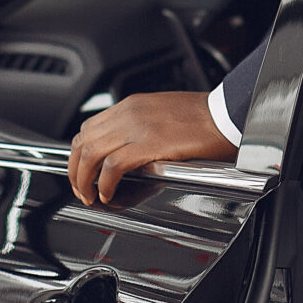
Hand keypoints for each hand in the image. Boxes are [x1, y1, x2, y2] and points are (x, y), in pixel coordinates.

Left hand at [67, 91, 234, 204]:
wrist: (227, 113)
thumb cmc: (204, 117)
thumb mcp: (163, 115)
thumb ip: (141, 128)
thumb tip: (129, 150)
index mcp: (131, 106)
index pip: (88, 129)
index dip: (79, 154)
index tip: (82, 171)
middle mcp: (129, 113)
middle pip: (82, 142)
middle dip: (75, 170)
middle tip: (81, 190)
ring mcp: (137, 127)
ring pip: (90, 154)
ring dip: (84, 180)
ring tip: (90, 196)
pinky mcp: (150, 143)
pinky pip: (113, 166)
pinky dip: (105, 183)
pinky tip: (108, 193)